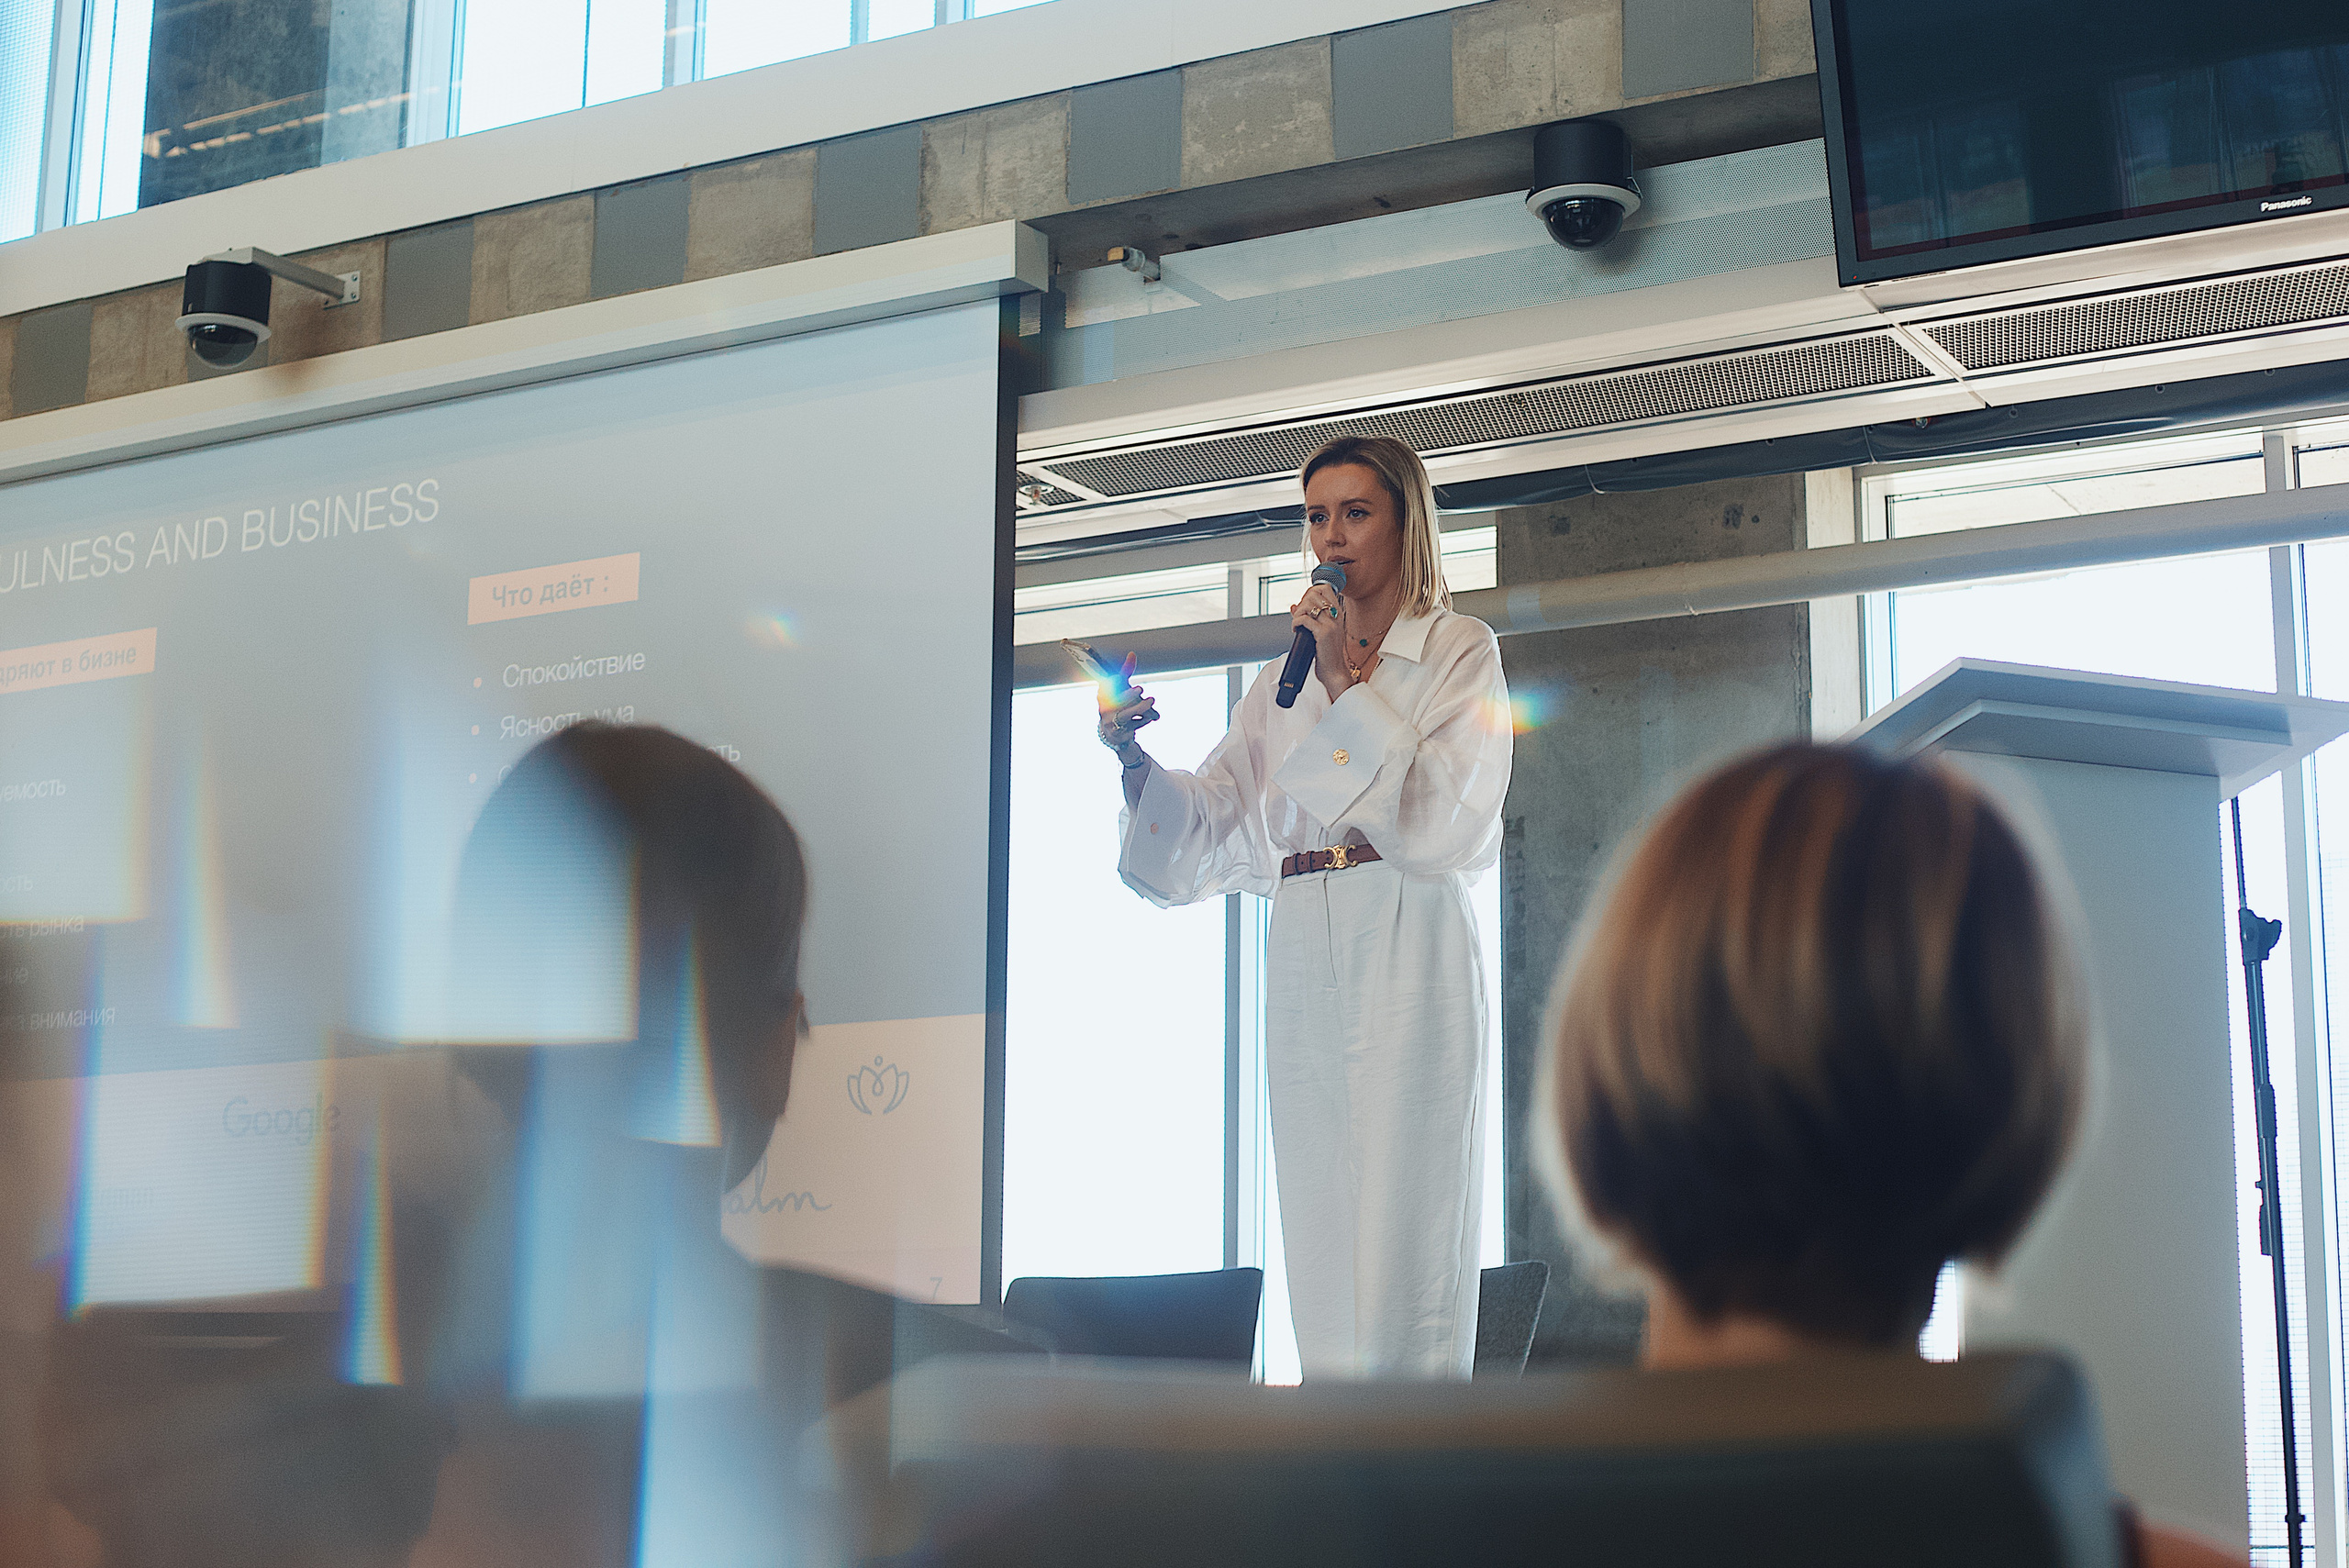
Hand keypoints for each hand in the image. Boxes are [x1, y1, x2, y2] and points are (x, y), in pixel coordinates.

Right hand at [1096, 653, 1157, 752]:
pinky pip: (1134, 726)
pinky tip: (1150, 717)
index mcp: (1103, 694)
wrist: (1113, 733)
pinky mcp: (1119, 733)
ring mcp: (1111, 721)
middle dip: (1128, 695)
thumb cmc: (1117, 704)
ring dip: (1140, 708)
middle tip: (1140, 689)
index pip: (1106, 687)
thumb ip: (1126, 671)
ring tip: (1151, 701)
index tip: (1119, 677)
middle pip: (1116, 701)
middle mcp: (1104, 708)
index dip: (1112, 683)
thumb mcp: (1120, 688)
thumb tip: (1132, 654)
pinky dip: (1144, 720)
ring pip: (1125, 715)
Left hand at [1290, 582, 1350, 697]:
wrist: (1335, 673)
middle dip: (1302, 602)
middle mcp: (1336, 616)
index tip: (1305, 605)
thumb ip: (1310, 618)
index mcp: (1338, 614)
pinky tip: (1295, 630)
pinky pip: (1304, 619)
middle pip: (1315, 593)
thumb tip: (1294, 606)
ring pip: (1308, 604)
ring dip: (1298, 613)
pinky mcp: (1323, 634)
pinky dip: (1296, 622)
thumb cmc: (1327, 655)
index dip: (1311, 592)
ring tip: (1297, 624)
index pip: (1326, 589)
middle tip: (1300, 616)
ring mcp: (1331, 624)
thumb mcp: (1321, 632)